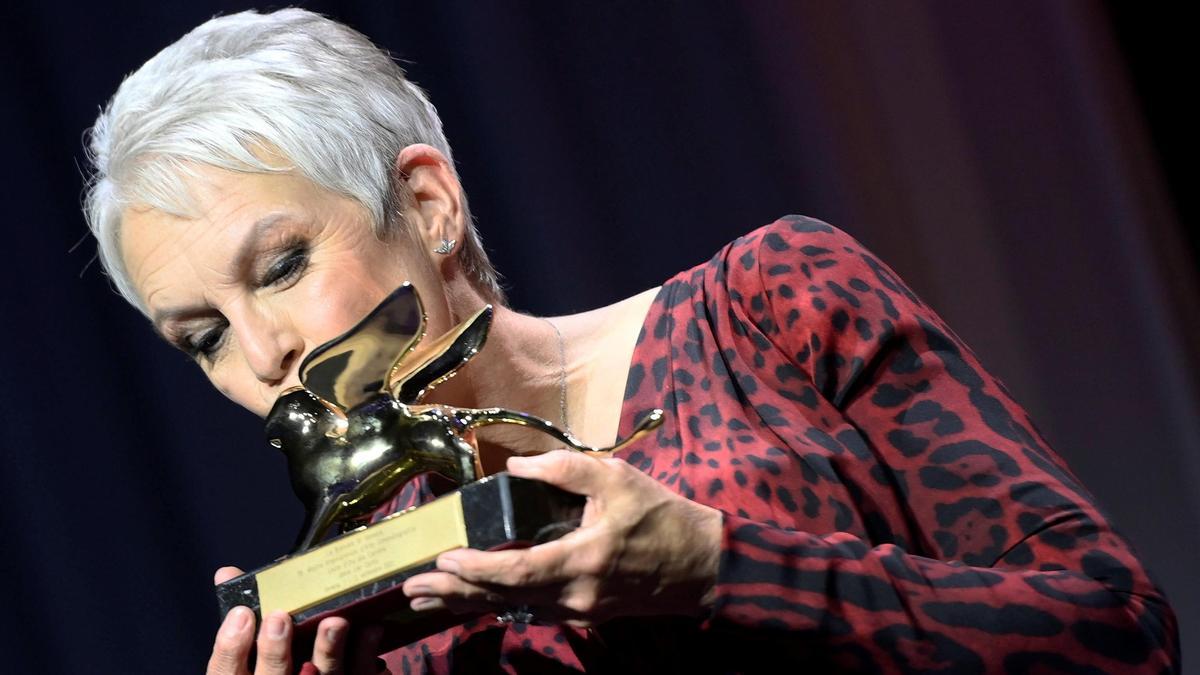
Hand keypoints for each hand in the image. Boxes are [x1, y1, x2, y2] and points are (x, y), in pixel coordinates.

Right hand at [206, 566, 388, 673]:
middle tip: (280, 618)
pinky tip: (370, 629)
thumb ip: (245, 613)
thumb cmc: (278, 661)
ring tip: (334, 622)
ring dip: (328, 650)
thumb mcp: (256, 644)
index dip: (231, 647)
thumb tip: (226, 573)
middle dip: (275, 651)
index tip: (242, 614)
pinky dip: (365, 653)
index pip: (226, 673)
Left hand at [401, 450, 722, 626]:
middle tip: (413, 587)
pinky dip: (496, 603)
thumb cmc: (661, 518)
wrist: (700, 566)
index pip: (516, 572)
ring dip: (467, 602)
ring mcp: (577, 612)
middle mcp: (574, 596)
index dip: (475, 568)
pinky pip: (529, 610)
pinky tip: (472, 601)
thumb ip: (565, 470)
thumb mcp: (618, 479)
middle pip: (502, 598)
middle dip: (454, 593)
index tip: (444, 558)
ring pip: (511, 609)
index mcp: (582, 561)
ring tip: (427, 598)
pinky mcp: (581, 615)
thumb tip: (515, 467)